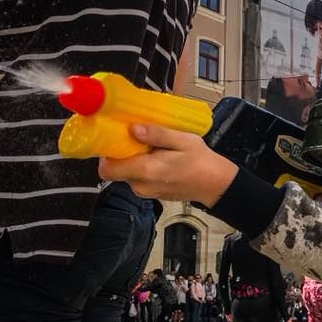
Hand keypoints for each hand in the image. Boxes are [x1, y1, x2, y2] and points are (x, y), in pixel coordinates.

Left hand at [98, 124, 238, 206]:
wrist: (216, 184)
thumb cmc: (201, 160)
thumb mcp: (183, 140)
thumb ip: (157, 134)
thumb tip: (132, 128)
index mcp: (145, 171)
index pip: (107, 168)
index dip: (106, 153)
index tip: (114, 137)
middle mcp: (140, 185)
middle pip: (116, 168)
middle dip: (122, 153)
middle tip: (136, 138)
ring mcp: (145, 191)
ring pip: (126, 173)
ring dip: (133, 160)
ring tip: (152, 147)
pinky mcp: (151, 193)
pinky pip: (137, 178)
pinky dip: (142, 167)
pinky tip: (158, 158)